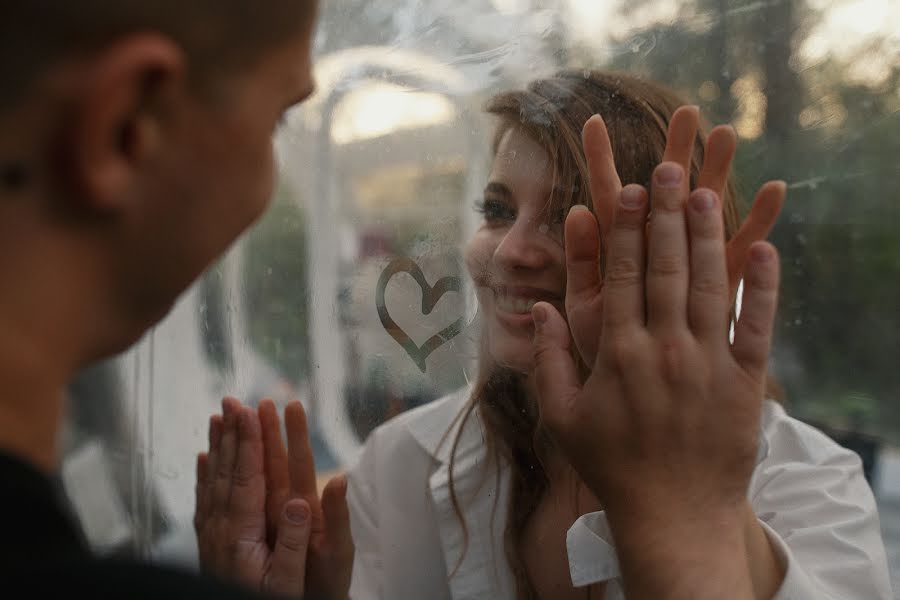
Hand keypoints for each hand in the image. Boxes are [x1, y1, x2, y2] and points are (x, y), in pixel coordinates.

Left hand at [194, 398, 352, 598]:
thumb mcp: (287, 582)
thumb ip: (294, 543)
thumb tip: (302, 502)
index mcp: (242, 534)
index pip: (247, 477)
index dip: (249, 442)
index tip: (252, 411)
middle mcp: (222, 529)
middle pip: (226, 471)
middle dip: (231, 433)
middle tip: (232, 400)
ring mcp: (212, 535)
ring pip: (212, 480)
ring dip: (216, 446)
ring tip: (216, 417)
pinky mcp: (209, 542)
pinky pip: (204, 498)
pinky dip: (204, 473)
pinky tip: (203, 457)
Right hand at [533, 113, 780, 597]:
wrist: (673, 515)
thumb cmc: (611, 465)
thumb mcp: (563, 416)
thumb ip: (549, 359)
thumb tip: (539, 309)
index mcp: (618, 355)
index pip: (623, 276)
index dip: (627, 227)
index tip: (630, 188)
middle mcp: (664, 351)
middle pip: (666, 267)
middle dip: (668, 213)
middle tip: (670, 168)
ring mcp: (708, 364)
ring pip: (709, 284)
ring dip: (708, 234)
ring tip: (708, 191)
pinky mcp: (745, 383)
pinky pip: (756, 325)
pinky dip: (761, 284)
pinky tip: (764, 246)